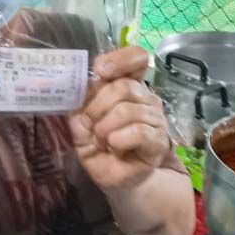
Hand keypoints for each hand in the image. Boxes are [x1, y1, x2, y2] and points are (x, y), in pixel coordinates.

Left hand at [70, 47, 170, 189]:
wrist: (113, 175)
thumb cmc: (98, 143)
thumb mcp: (80, 119)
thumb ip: (79, 100)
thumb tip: (76, 85)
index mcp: (127, 85)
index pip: (137, 58)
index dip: (120, 59)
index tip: (100, 71)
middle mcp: (145, 97)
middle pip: (123, 87)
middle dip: (97, 106)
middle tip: (89, 123)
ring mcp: (155, 118)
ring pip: (128, 110)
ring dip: (104, 127)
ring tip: (100, 139)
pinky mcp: (159, 141)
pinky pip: (139, 131)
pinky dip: (118, 139)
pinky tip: (113, 145)